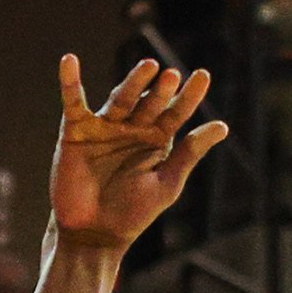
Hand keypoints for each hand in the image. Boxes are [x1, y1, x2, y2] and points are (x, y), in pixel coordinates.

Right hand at [50, 55, 225, 254]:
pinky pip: (74, 103)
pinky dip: (69, 81)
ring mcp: (105, 128)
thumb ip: (190, 153)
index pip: (177, 113)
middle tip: (173, 76)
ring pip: (121, 99)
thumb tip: (222, 126)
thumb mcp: (167, 183)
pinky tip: (69, 60)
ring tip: (149, 67)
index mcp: (157, 141)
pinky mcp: (76, 131)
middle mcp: (132, 129)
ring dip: (134, 82)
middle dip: (162, 91)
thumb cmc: (133, 213)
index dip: (190, 96)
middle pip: (150, 103)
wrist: (94, 233)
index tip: (203, 75)